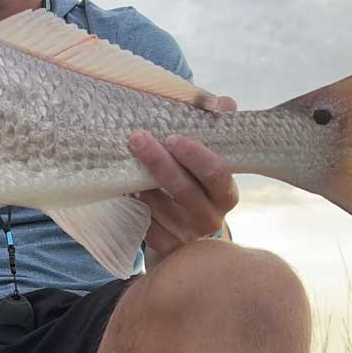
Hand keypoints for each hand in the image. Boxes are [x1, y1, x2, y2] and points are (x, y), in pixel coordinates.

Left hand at [128, 95, 238, 260]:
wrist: (187, 237)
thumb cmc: (196, 188)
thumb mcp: (207, 163)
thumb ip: (215, 130)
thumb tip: (224, 103)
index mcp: (226, 194)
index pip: (217, 173)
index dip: (195, 155)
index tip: (172, 137)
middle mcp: (210, 218)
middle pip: (183, 189)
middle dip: (158, 162)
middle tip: (136, 138)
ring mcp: (187, 237)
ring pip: (157, 205)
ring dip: (139, 182)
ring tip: (127, 161)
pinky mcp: (165, 249)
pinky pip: (142, 222)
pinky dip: (132, 203)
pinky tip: (125, 188)